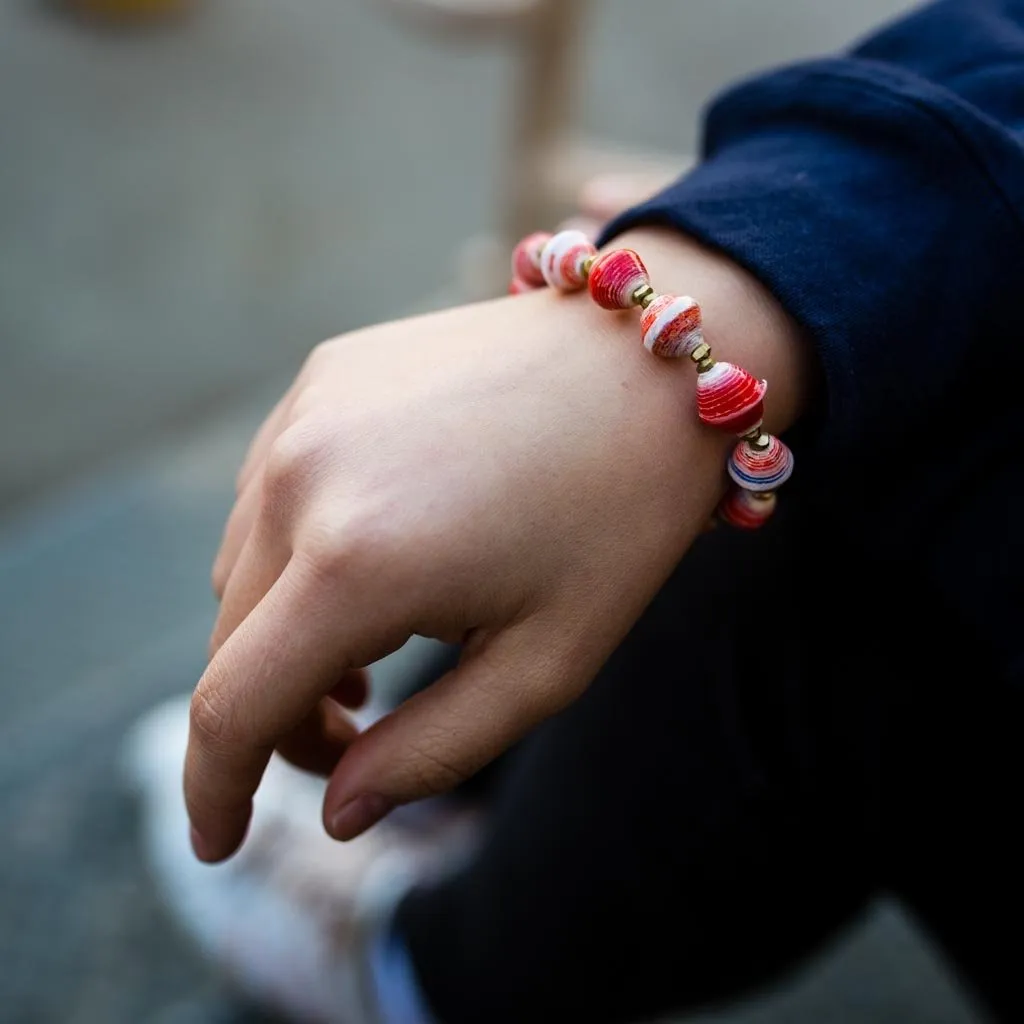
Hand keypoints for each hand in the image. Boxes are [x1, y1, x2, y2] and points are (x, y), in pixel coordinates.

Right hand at [187, 229, 807, 861]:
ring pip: (243, 570)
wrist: (646, 361)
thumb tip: (337, 809)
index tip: (220, 844)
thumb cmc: (617, 516)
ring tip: (372, 655)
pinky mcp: (324, 378)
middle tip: (356, 737)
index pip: (232, 707)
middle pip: (233, 644)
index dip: (215, 791)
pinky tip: (368, 560)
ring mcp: (307, 414)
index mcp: (359, 562)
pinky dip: (295, 554)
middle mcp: (305, 478)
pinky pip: (271, 494)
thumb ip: (432, 751)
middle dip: (278, 717)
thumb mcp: (548, 663)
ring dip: (283, 633)